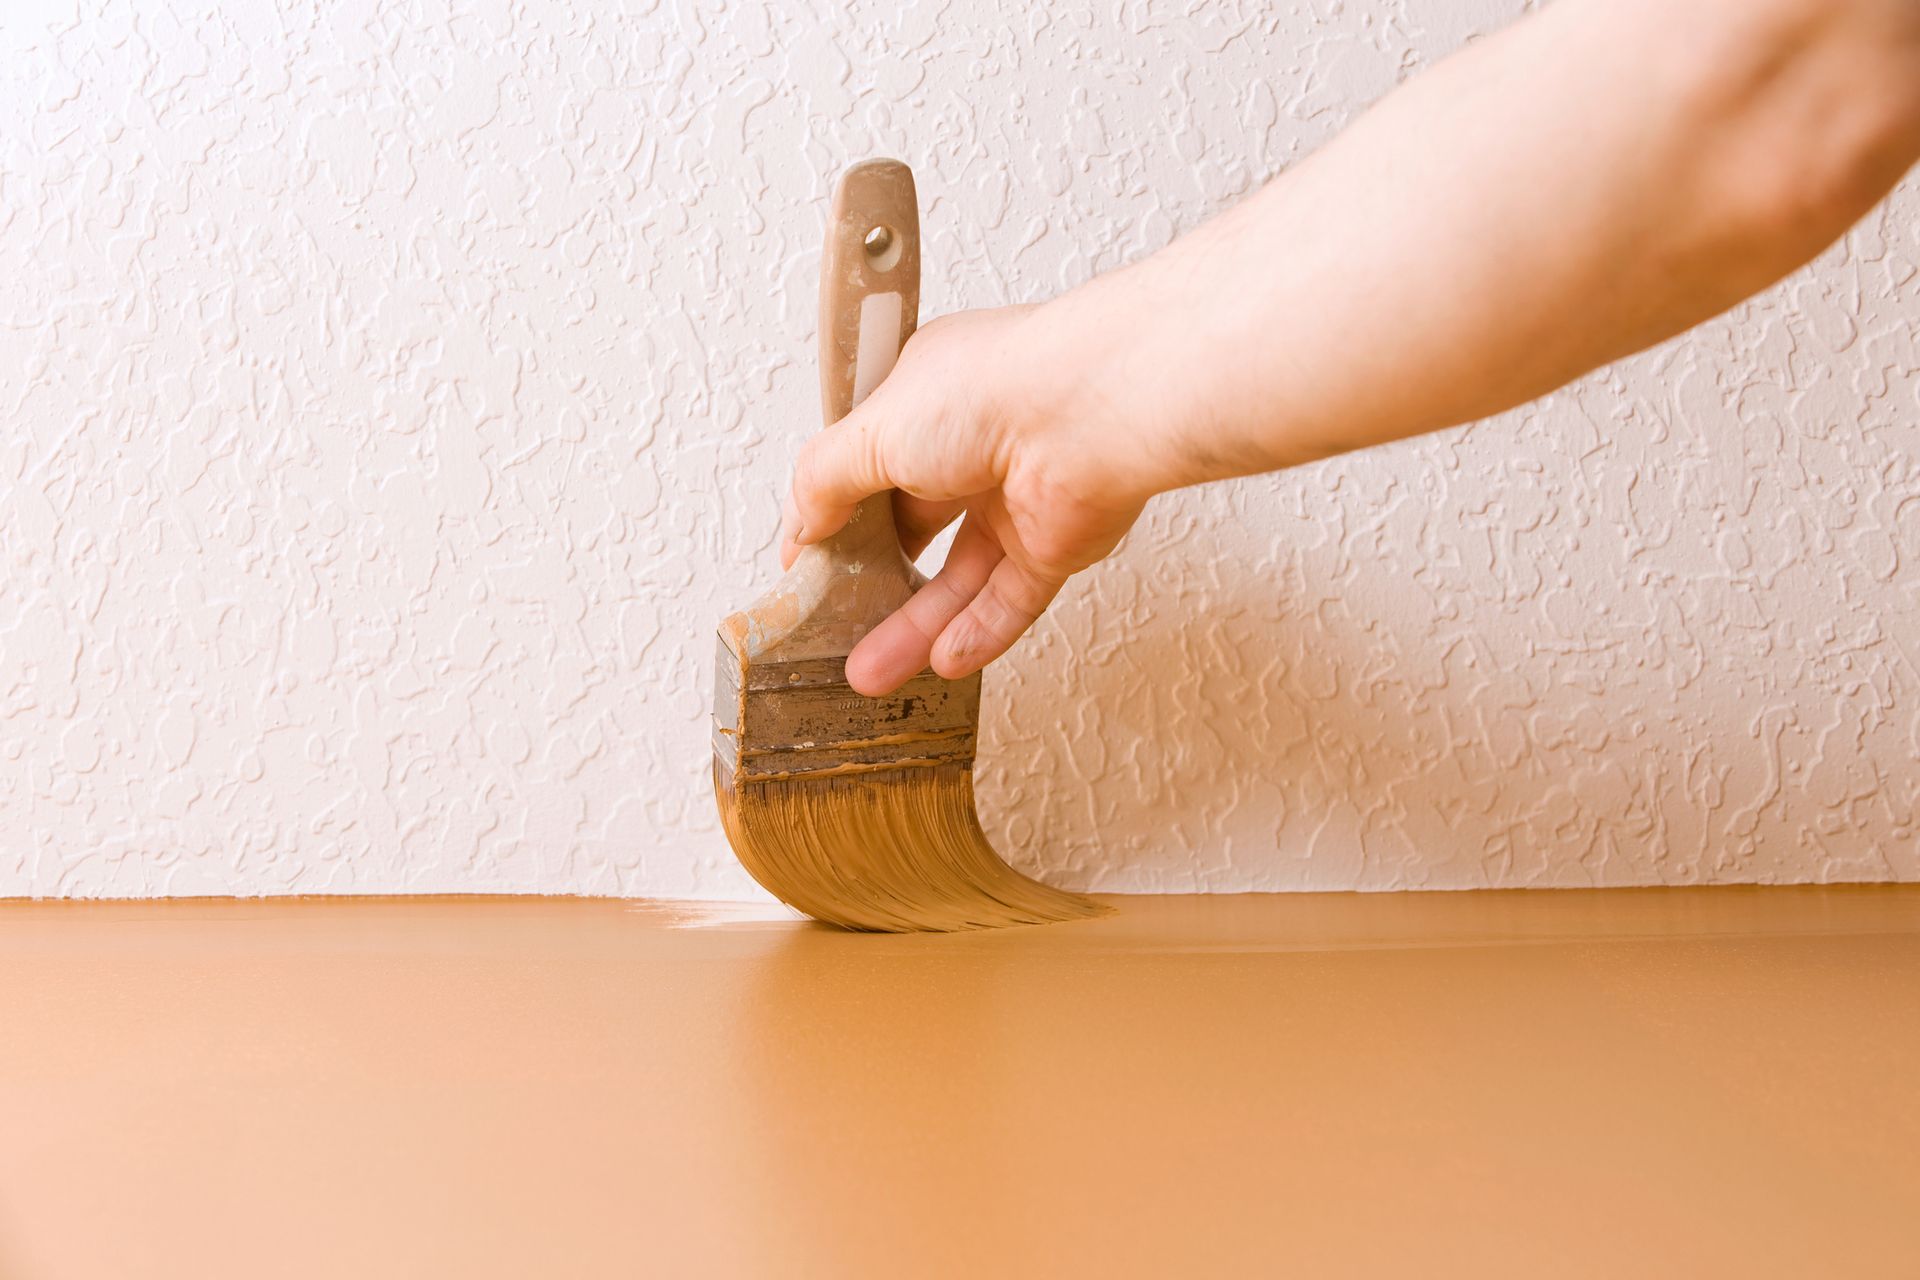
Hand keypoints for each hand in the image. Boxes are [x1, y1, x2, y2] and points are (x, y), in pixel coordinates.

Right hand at [781, 303, 1160, 696]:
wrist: (1092, 415)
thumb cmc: (993, 389)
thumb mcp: (871, 431)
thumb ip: (822, 482)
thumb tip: (798, 526)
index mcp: (930, 399)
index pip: (872, 464)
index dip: (838, 514)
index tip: (810, 561)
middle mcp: (975, 447)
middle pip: (913, 530)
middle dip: (872, 581)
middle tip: (836, 622)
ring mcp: (1018, 497)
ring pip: (958, 577)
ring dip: (912, 626)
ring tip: (868, 670)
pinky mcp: (1056, 544)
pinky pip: (1010, 601)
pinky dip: (976, 634)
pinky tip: (938, 661)